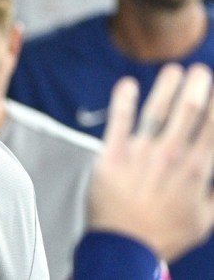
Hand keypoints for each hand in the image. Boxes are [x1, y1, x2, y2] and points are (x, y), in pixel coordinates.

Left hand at [88, 63, 213, 260]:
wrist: (124, 247)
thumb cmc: (165, 233)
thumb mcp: (206, 217)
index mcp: (196, 171)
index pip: (213, 129)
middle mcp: (171, 157)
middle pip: (189, 112)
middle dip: (198, 87)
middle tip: (201, 70)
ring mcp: (141, 154)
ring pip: (157, 112)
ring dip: (167, 87)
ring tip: (174, 69)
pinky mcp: (112, 155)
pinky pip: (118, 122)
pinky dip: (124, 101)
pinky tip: (127, 84)